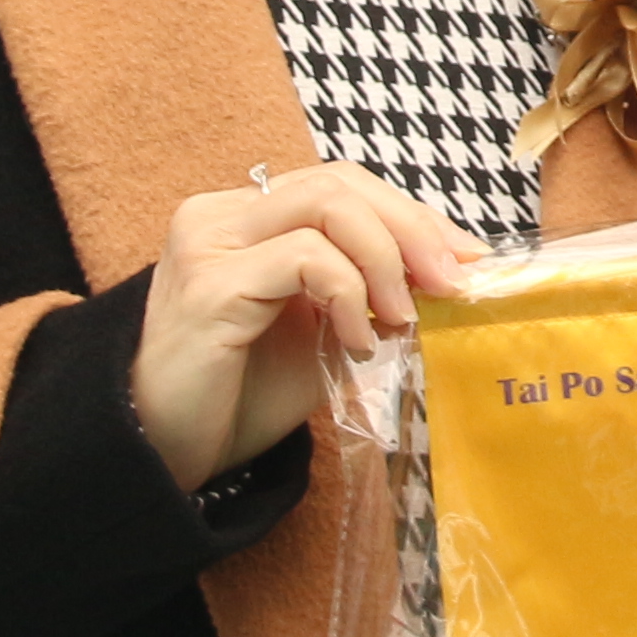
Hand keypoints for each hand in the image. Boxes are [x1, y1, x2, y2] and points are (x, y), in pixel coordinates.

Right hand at [130, 164, 468, 489]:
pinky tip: (356, 344)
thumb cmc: (244, 395)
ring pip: (326, 205)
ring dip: (384, 261)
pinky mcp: (209, 285)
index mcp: (245, 218)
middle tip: (450, 285)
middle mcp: (219, 216)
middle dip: (412, 230)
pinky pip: (305, 258)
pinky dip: (349, 295)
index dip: (410, 215)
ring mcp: (208, 244)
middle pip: (338, 182)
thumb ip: (372, 294)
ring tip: (399, 320)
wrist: (170, 454)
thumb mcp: (326, 333)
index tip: (466, 258)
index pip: (341, 184)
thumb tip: (452, 272)